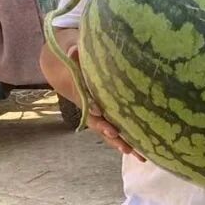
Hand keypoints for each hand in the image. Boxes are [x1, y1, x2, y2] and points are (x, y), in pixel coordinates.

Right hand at [66, 47, 144, 161]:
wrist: (64, 67)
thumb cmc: (71, 56)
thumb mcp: (69, 50)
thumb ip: (72, 51)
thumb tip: (74, 50)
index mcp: (79, 90)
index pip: (85, 101)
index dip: (91, 107)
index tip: (98, 112)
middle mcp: (88, 105)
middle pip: (97, 122)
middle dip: (107, 131)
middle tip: (118, 139)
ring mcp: (97, 112)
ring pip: (107, 130)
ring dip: (120, 142)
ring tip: (136, 154)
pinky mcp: (106, 114)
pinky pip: (115, 128)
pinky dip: (125, 139)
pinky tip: (140, 150)